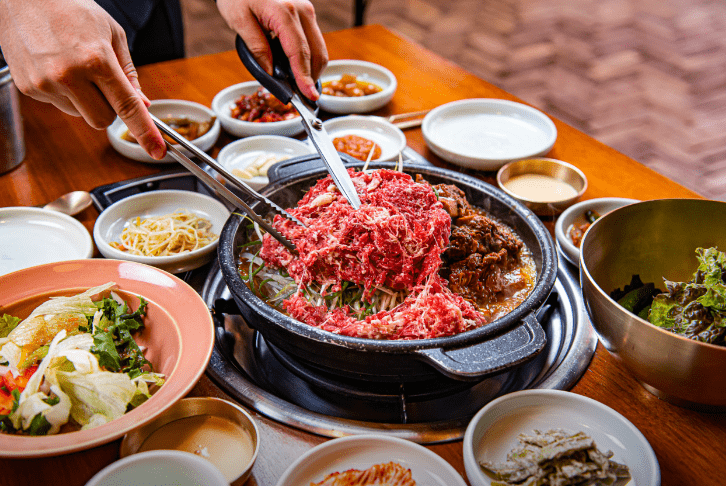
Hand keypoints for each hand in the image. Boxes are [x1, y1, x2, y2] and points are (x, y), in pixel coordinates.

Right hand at [0, 0, 165, 158]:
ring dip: (86, 100)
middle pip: (103, 120)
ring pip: (82, 115)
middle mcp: (69, 75)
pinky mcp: (29, 88)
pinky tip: (58, 68)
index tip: (157, 151)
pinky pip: (60, 106)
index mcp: (96, 59)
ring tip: (75, 67)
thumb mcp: (112, 34)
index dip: (145, 132)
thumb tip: (142, 104)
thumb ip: (129, 73)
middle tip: (104, 83)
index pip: (127, 106)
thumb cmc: (70, 9)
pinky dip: (66, 94)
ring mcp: (46, 84)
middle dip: (110, 108)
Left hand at [216, 0, 327, 100]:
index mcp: (285, 13)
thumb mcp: (239, 20)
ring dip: (312, 69)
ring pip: (319, 49)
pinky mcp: (306, 15)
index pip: (299, 52)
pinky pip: (314, 42)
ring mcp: (307, 12)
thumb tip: (271, 73)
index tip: (308, 96)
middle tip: (303, 97)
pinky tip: (298, 69)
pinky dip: (309, 59)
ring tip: (299, 85)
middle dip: (311, 77)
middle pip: (316, 53)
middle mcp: (302, 11)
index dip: (304, 77)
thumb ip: (256, 47)